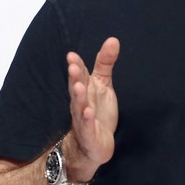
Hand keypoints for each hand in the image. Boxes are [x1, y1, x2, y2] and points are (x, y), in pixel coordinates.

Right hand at [63, 37, 120, 180]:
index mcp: (84, 90)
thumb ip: (105, 63)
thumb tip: (113, 39)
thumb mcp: (103, 84)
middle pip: (76, 89)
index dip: (76, 66)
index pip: (79, 76)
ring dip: (78, 97)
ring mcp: (84, 119)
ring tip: (78, 86)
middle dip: (74, 78)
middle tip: (72, 66)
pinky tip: (88, 112)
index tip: (71, 55)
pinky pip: (87, 126)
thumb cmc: (97, 112)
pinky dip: (87, 119)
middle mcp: (81, 103)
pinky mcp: (90, 135)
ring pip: (79, 106)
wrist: (94, 145)